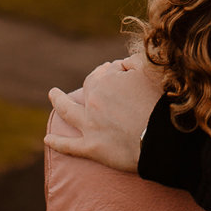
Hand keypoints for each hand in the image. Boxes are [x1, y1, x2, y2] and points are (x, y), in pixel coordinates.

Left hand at [44, 56, 164, 172]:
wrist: (163, 139)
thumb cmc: (162, 105)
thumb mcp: (151, 73)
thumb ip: (135, 62)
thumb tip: (123, 63)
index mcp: (108, 82)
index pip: (108, 71)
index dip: (115, 70)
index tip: (122, 70)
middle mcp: (94, 101)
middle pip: (90, 86)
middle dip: (93, 80)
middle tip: (98, 75)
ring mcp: (90, 125)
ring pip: (68, 110)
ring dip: (59, 101)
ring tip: (52, 95)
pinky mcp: (92, 148)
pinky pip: (70, 146)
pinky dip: (57, 143)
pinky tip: (47, 140)